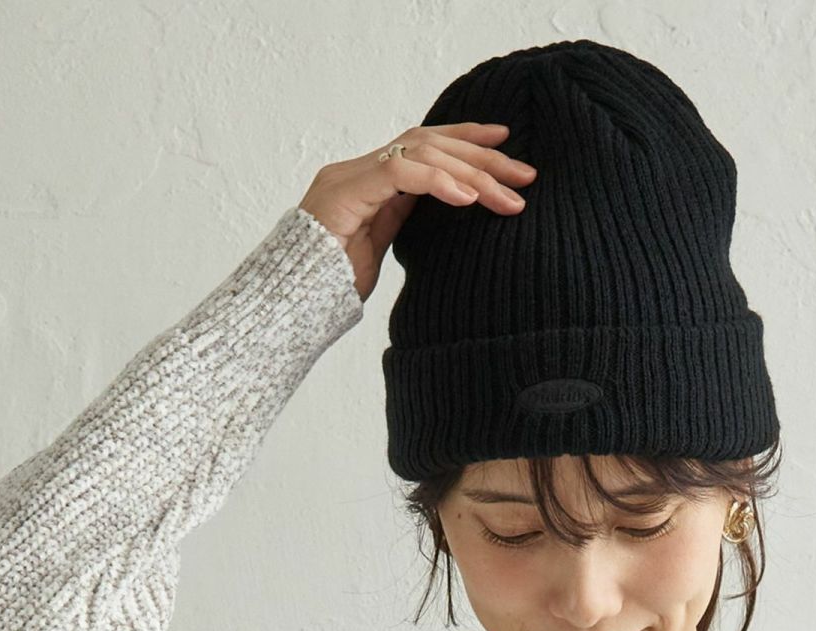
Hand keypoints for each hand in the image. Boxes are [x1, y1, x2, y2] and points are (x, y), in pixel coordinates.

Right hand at [297, 123, 536, 303]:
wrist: (290, 305)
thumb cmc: (330, 287)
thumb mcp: (379, 250)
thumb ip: (402, 222)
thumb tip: (440, 209)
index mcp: (369, 181)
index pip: (424, 145)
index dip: (465, 140)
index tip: (506, 143)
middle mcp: (359, 169)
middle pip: (430, 142)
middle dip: (482, 156)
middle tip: (525, 173)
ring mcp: (350, 177)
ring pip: (422, 153)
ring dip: (471, 172)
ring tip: (507, 194)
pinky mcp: (345, 192)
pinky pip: (401, 174)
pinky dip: (438, 182)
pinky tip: (468, 198)